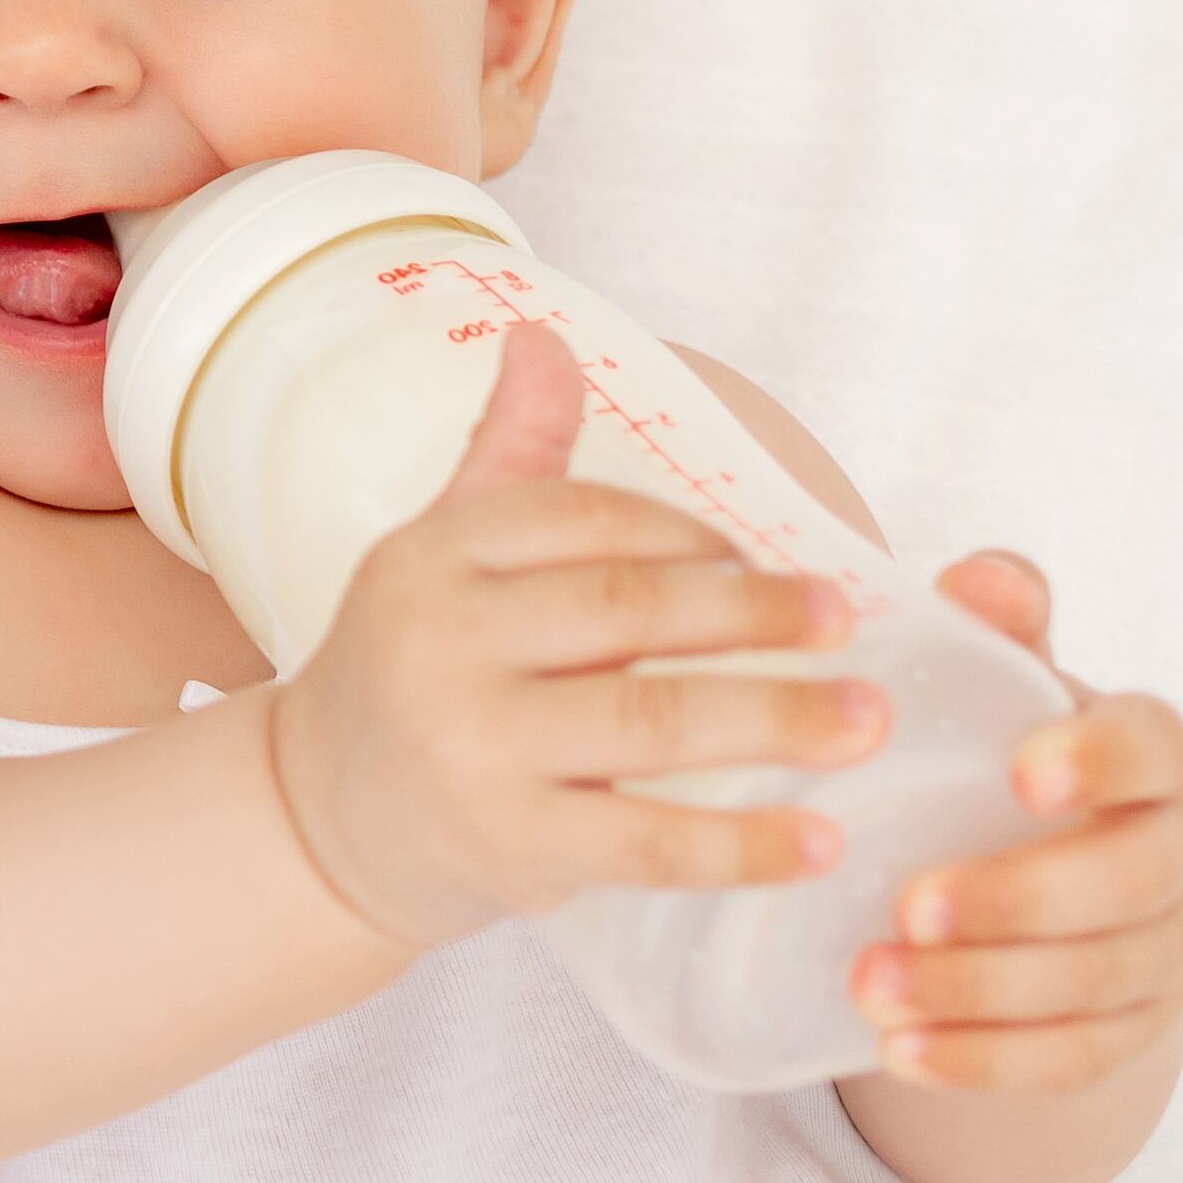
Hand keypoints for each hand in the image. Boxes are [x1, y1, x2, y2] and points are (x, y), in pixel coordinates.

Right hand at [269, 323, 884, 952]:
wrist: (318, 821)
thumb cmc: (405, 674)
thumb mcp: (436, 557)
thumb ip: (509, 456)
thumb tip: (542, 336)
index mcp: (431, 558)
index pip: (582, 519)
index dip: (687, 534)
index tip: (760, 556)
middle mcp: (443, 644)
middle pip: (630, 610)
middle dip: (756, 614)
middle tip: (845, 621)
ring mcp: (473, 749)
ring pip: (653, 721)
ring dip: (778, 718)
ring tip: (864, 721)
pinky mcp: (510, 845)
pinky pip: (649, 840)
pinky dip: (744, 846)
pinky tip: (819, 841)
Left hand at [850, 555, 1182, 1090]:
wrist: (1058, 877)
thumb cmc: (1015, 755)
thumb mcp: (1007, 686)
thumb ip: (999, 628)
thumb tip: (979, 581)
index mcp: (1152, 758)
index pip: (1152, 748)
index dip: (1098, 760)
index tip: (1020, 772)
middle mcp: (1179, 856)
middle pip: (1125, 886)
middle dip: (1019, 902)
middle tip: (906, 907)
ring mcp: (1168, 953)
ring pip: (1093, 984)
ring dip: (980, 992)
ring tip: (870, 986)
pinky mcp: (1133, 1033)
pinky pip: (1071, 1060)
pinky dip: (986, 1061)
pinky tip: (901, 1054)